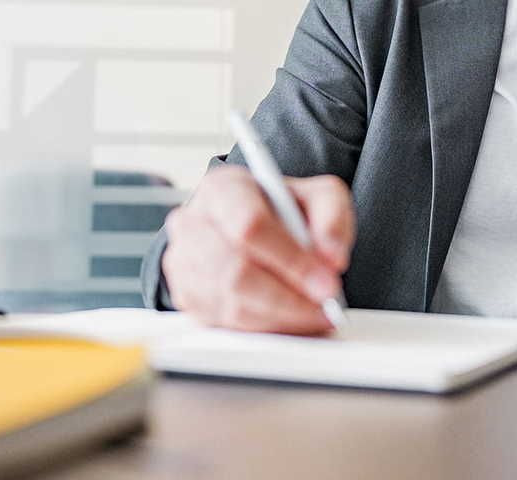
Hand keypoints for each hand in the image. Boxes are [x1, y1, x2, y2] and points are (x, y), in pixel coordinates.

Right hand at [161, 165, 354, 334]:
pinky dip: (266, 328)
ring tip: (316, 316)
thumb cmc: (281, 209)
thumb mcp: (317, 196)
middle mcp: (193, 223)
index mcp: (222, 189)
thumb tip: (332, 257)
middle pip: (237, 273)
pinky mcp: (187, 297)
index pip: (250, 227)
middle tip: (326, 308)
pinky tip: (291, 320)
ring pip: (232, 304)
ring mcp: (183, 263)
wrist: (251, 224)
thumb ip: (332, 216)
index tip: (327, 283)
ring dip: (281, 318)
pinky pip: (226, 324)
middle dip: (289, 298)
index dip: (291, 260)